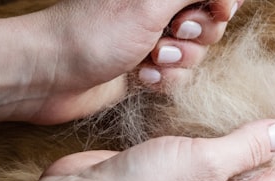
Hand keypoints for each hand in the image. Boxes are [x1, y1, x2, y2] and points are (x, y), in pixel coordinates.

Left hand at [0, 0, 241, 123]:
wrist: (52, 76)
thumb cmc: (93, 34)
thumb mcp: (150, 6)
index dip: (222, 2)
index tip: (220, 10)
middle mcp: (158, 7)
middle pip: (211, 20)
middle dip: (198, 34)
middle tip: (174, 35)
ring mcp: (154, 36)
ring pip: (197, 51)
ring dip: (179, 62)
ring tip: (151, 60)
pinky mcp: (149, 65)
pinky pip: (179, 75)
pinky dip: (165, 80)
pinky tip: (141, 77)